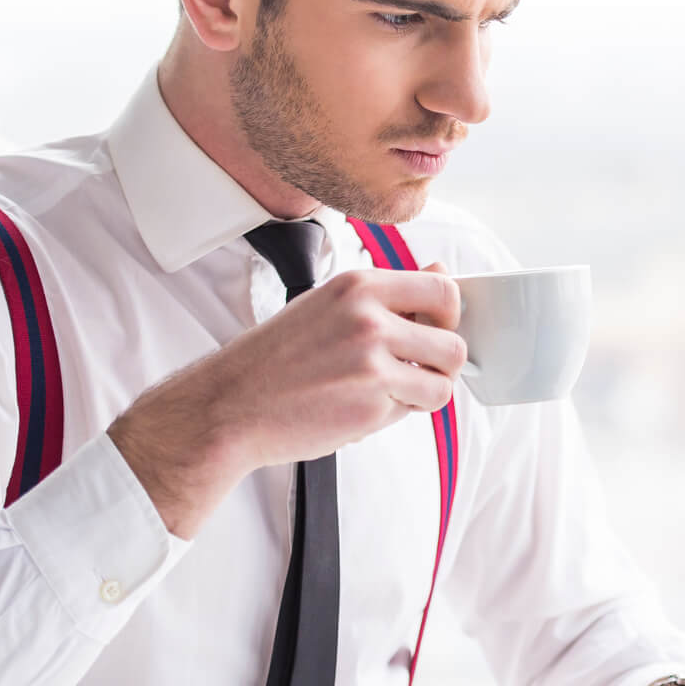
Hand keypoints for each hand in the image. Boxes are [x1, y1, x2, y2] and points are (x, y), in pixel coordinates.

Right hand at [109, 261, 465, 538]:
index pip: (443, 288)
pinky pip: (413, 412)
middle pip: (454, 343)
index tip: (432, 329)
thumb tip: (439, 270)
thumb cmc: (275, 359)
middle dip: (442, 364)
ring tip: (390, 392)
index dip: (448, 316)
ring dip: (425, 393)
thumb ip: (388, 293)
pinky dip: (398, 415)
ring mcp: (372, 364)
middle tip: (415, 371)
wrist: (230, 405)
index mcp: (359, 285)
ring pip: (444, 384)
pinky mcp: (371, 406)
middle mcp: (369, 319)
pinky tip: (364, 407)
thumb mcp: (328, 304)